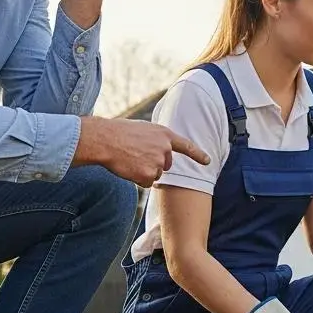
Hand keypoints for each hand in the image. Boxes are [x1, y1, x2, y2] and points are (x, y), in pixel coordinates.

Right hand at [73, 117, 210, 187]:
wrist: (105, 139)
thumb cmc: (119, 132)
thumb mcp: (144, 129)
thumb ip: (156, 139)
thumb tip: (162, 150)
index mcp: (165, 134)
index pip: (186, 146)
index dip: (198, 154)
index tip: (208, 161)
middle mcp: (165, 148)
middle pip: (165, 165)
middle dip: (153, 163)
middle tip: (135, 155)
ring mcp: (158, 162)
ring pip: (155, 175)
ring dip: (143, 171)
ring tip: (129, 158)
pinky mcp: (149, 174)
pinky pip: (146, 183)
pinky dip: (137, 179)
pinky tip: (128, 167)